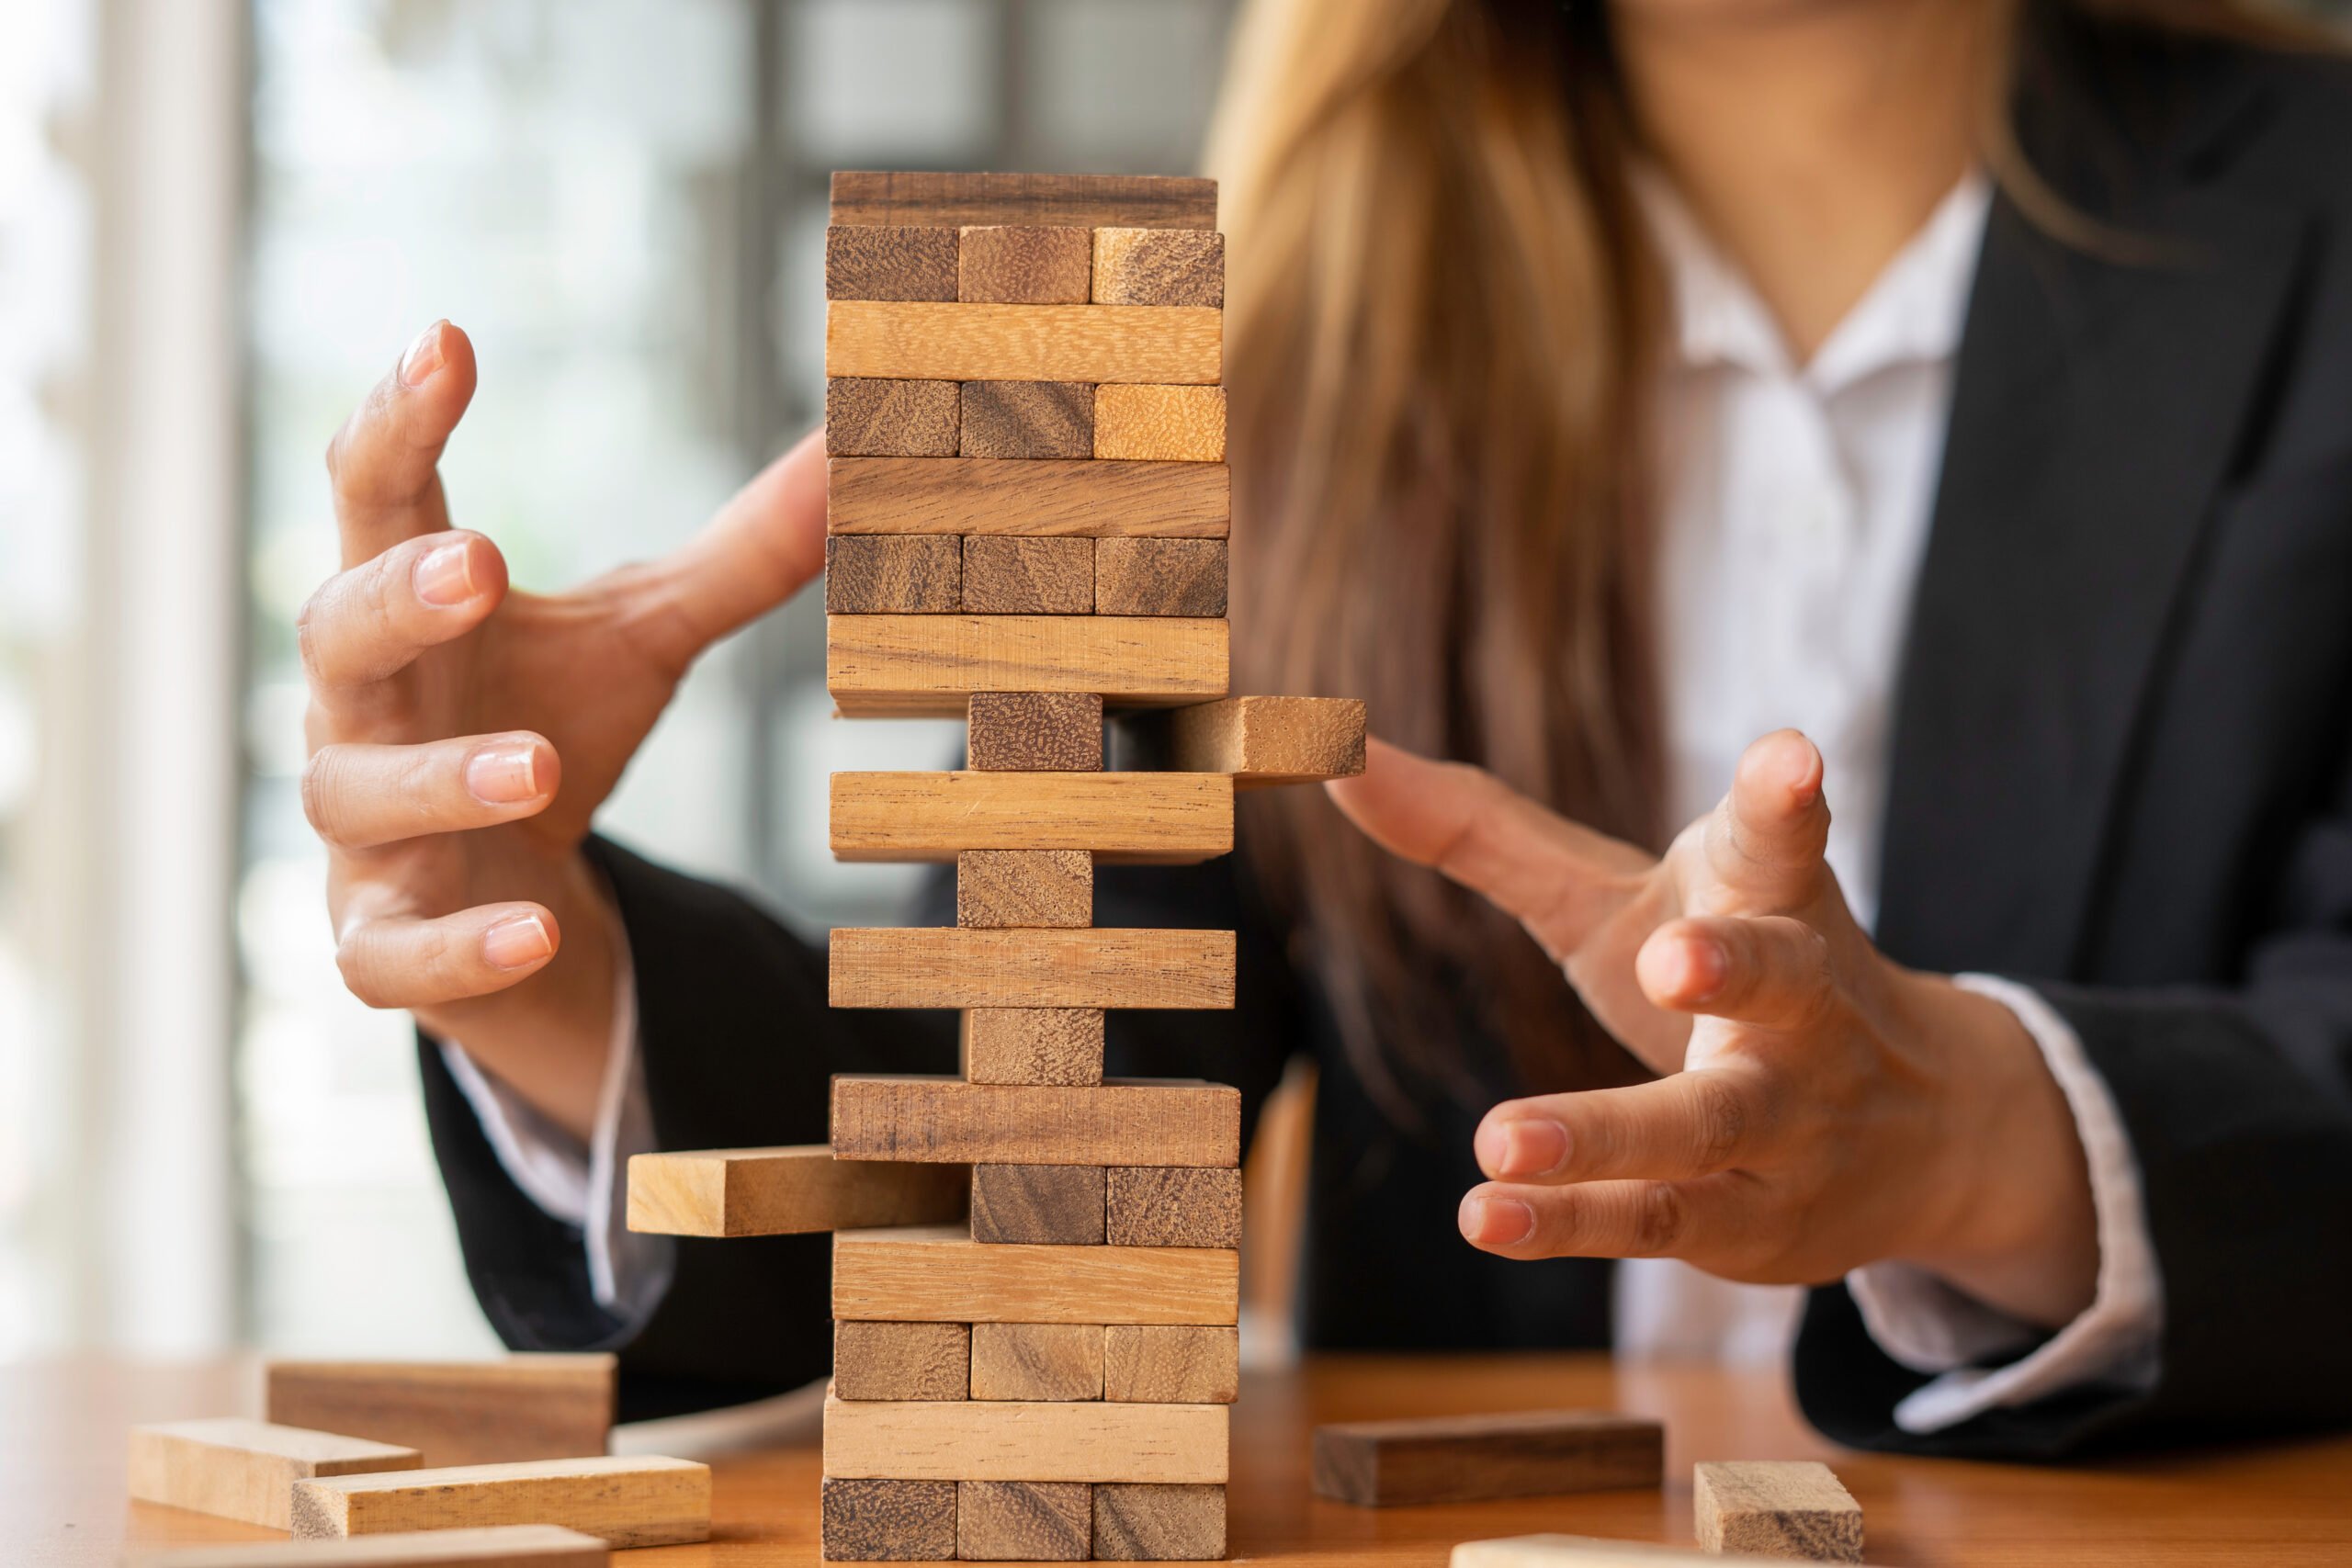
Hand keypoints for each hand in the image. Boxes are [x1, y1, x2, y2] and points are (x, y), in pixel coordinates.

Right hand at [301, 321, 825, 1138]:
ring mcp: (361, 826)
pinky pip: (393, 951)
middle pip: (338, 628)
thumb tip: (852, 454)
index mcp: (415, 604)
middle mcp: (365, 703)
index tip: (447, 339)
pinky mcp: (379, 938)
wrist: (504, 891)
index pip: (382, 493)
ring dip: (441, 776)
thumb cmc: (546, 723)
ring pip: (357, 791)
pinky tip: (538, 933)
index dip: (400, 418)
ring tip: (530, 765)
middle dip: (400, 596)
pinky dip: (460, 947)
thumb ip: (738, 557)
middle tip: (478, 564)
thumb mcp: (645, 636)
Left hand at [1327, 731, 2098, 1326]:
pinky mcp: (1758, 1220)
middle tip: (1671, 959)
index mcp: (1773, 898)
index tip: (1790, 756)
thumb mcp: (1620, 894)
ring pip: (1704, 1128)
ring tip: (1499, 1138)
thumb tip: (1341, 761)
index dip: (1782, 797)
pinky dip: (1573, 1222)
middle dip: (1732, 966)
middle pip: (1780, 981)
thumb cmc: (1734, 971)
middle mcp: (1804, 1008)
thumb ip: (1483, 831)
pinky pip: (1661, 1220)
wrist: (1928, 1128)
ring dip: (1604, 1136)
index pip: (1780, 841)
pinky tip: (1486, 1213)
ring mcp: (1789, 1120)